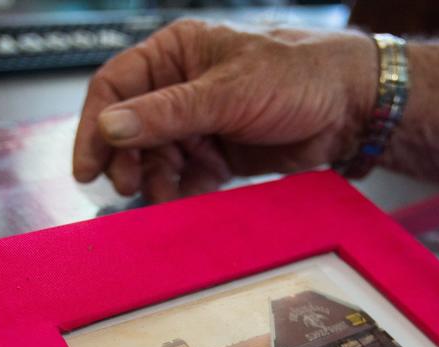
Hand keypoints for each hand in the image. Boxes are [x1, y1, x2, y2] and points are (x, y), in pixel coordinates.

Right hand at [73, 20, 375, 201]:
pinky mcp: (220, 154)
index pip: (115, 86)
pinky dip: (182, 192)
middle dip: (127, 159)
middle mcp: (182, 87)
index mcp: (176, 53)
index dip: (96, 126)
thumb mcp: (226, 92)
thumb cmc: (296, 77)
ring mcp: (201, 122)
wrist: (351, 109)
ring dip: (155, 179)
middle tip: (128, 186)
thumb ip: (167, 113)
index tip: (87, 168)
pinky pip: (187, 177)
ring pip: (158, 157)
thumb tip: (110, 127)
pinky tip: (185, 200)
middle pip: (132, 128)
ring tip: (162, 196)